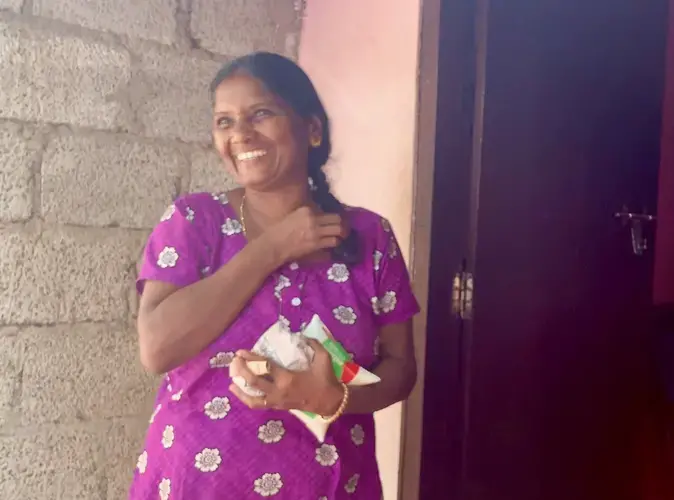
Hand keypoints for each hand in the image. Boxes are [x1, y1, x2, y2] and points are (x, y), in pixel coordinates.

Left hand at [229, 339, 343, 414]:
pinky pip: (258, 404)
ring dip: (240, 389)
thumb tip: (301, 335)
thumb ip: (312, 344)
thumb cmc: (326, 379)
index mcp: (288, 378)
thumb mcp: (323, 358)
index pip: (265, 367)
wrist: (331, 402)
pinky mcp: (277, 407)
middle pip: (254, 382)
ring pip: (252, 398)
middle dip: (242, 371)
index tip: (241, 352)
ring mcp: (276, 401)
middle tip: (235, 361)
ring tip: (231, 380)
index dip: (251, 358)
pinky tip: (239, 392)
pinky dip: (247, 398)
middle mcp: (278, 391)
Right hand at [261, 206, 347, 263]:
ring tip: (342, 237)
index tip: (334, 221)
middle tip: (344, 228)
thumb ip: (307, 216)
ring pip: (338, 230)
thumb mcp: (294, 217)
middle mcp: (313, 218)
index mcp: (307, 210)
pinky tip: (334, 244)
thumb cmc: (280, 231)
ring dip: (342, 234)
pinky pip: (333, 242)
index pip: (326, 210)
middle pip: (337, 219)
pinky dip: (335, 243)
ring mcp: (316, 231)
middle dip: (342, 224)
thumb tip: (320, 218)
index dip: (332, 217)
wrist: (273, 245)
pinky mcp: (316, 243)